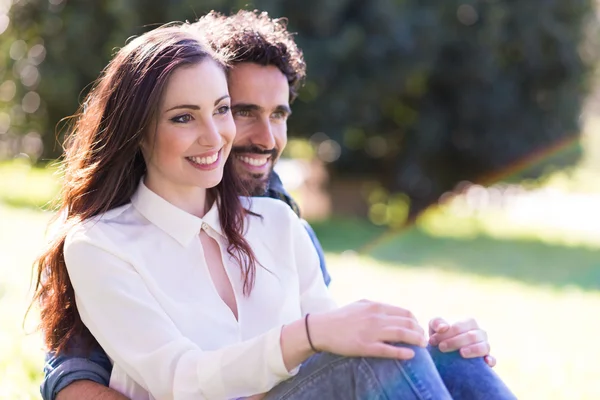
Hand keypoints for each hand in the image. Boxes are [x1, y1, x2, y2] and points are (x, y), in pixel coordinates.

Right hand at [309, 300, 427, 359]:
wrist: (321, 328)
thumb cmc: (341, 317)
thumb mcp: (361, 305)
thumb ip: (377, 307)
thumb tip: (393, 312)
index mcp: (376, 306)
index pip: (405, 313)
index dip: (416, 322)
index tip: (419, 329)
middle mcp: (376, 317)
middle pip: (407, 323)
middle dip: (419, 331)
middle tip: (424, 339)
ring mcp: (371, 332)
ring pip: (401, 334)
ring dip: (416, 340)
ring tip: (422, 346)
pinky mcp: (365, 346)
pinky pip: (388, 350)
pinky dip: (402, 352)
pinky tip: (411, 355)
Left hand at [428, 317, 495, 366]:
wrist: (443, 355)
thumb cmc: (440, 338)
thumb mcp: (434, 328)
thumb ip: (436, 323)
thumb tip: (444, 328)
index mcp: (469, 323)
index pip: (462, 326)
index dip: (448, 333)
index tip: (434, 341)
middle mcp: (480, 333)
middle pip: (472, 336)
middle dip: (455, 341)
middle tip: (441, 348)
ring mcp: (485, 347)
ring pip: (484, 346)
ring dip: (473, 350)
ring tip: (461, 353)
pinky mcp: (487, 360)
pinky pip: (493, 360)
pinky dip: (490, 360)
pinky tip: (484, 362)